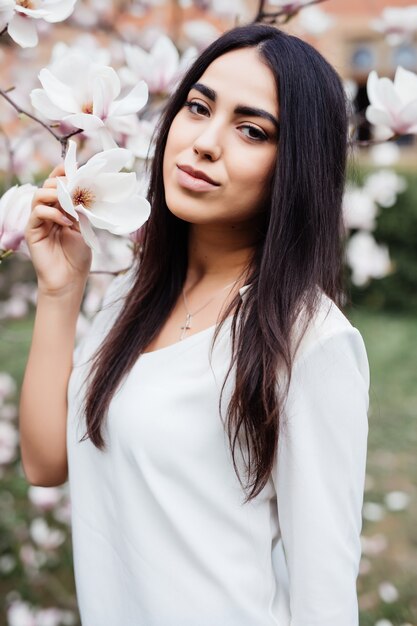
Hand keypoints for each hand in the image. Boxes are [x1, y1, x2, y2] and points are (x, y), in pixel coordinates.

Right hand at [25, 163, 91, 295]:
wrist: (69, 279)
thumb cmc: (78, 256)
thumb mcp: (84, 227)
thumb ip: (81, 208)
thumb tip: (83, 188)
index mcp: (61, 209)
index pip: (58, 184)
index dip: (64, 173)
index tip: (76, 169)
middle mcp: (48, 212)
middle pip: (48, 185)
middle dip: (62, 183)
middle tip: (76, 188)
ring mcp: (39, 220)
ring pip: (39, 194)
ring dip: (56, 195)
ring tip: (70, 204)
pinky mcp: (32, 230)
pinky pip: (38, 211)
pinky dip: (53, 212)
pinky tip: (66, 222)